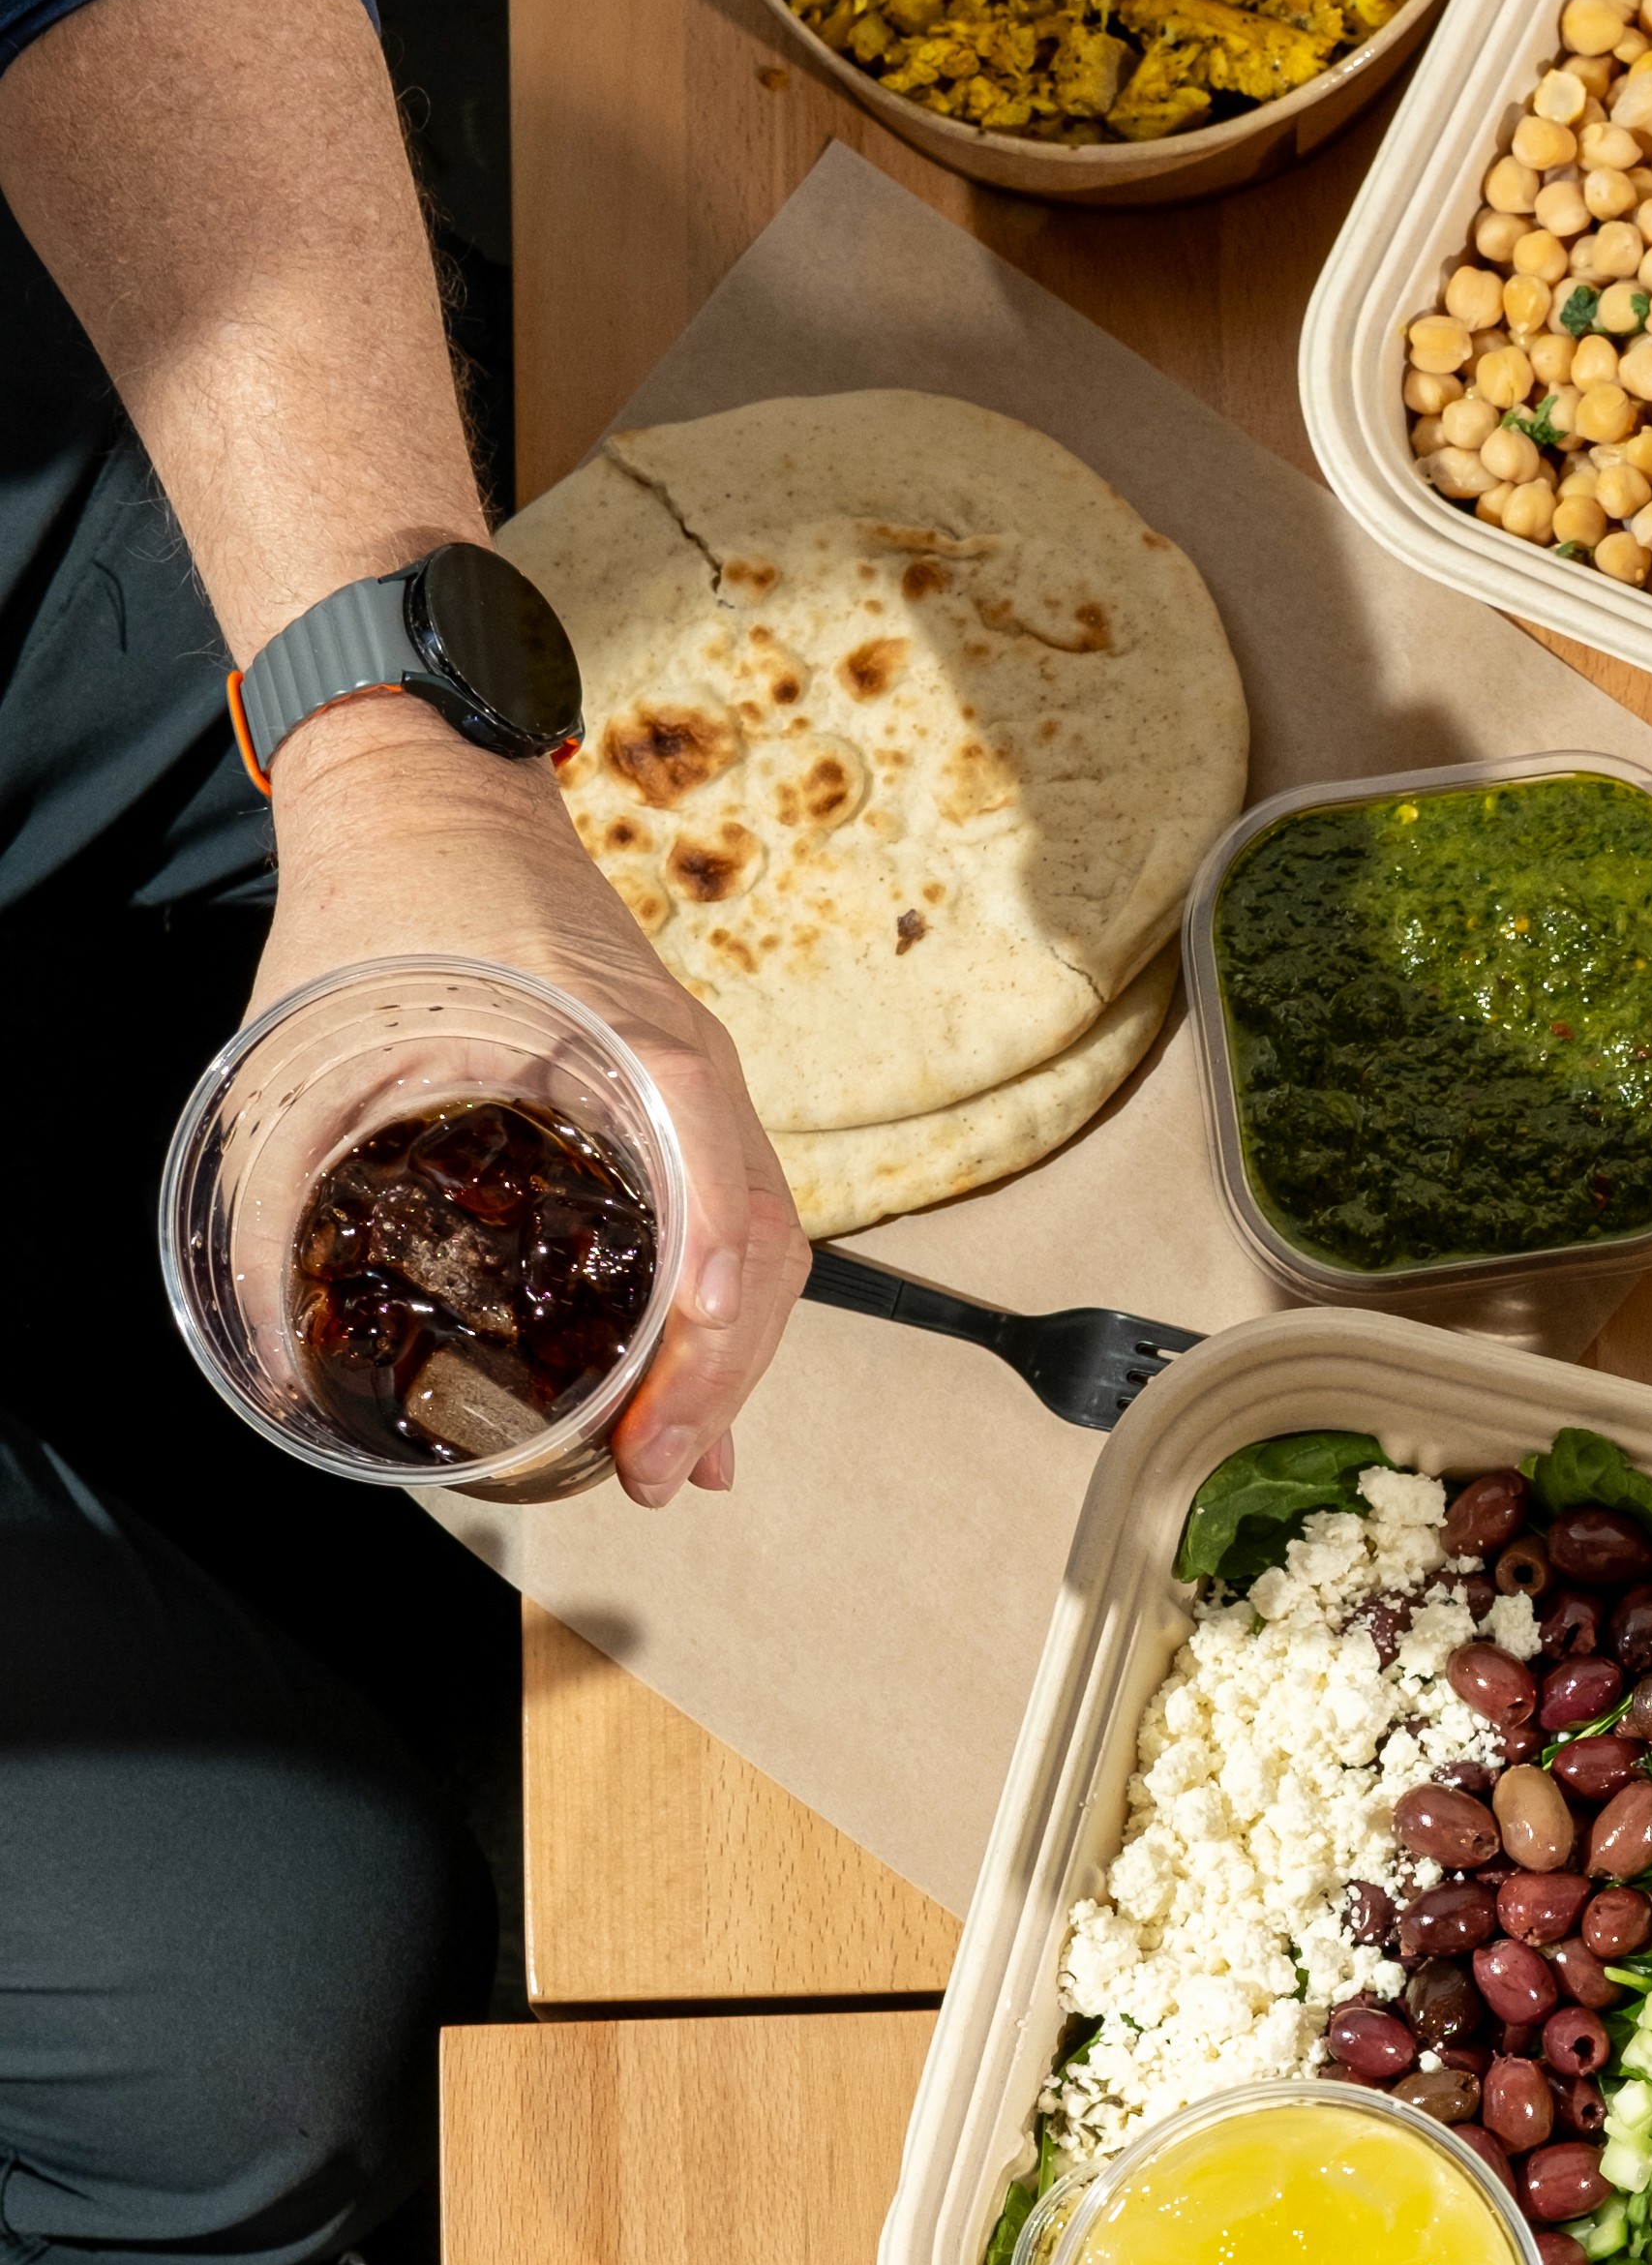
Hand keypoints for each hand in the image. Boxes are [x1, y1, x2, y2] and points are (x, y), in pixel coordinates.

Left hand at [257, 703, 806, 1503]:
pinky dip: (725, 1317)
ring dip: (729, 1364)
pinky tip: (695, 1395)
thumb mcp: (313, 1048)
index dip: (709, 1303)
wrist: (426, 789)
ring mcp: (700, 1088)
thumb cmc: (384, 897)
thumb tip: (275, 1354)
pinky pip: (736, 1222)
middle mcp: (690, 1070)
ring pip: (762, 1248)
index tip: (673, 1395)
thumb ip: (288, 1195)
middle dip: (718, 1378)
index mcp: (628, 1041)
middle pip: (759, 1247)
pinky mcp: (683, 1104)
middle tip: (653, 1475)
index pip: (715, 1185)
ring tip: (673, 1460)